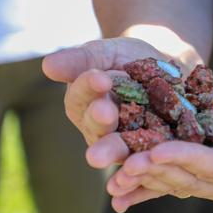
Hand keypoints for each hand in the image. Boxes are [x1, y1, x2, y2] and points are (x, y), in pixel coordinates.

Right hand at [42, 37, 177, 146]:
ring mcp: (124, 143)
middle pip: (96, 126)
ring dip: (114, 149)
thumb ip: (80, 60)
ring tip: (109, 151)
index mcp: (82, 103)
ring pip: (118, 148)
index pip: (82, 95)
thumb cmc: (126, 60)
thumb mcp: (105, 53)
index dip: (89, 87)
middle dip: (100, 120)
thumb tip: (47, 65)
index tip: (100, 78)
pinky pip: (146, 157)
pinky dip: (145, 159)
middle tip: (105, 113)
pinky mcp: (149, 151)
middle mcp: (99, 128)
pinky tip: (149, 157)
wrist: (166, 70)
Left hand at [104, 67, 212, 212]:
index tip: (158, 149)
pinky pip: (164, 179)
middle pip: (186, 177)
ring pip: (170, 181)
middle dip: (155, 170)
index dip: (184, 158)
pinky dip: (140, 187)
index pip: (212, 166)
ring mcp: (206, 176)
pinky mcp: (190, 167)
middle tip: (127, 162)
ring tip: (115, 178)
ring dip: (142, 180)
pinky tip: (117, 193)